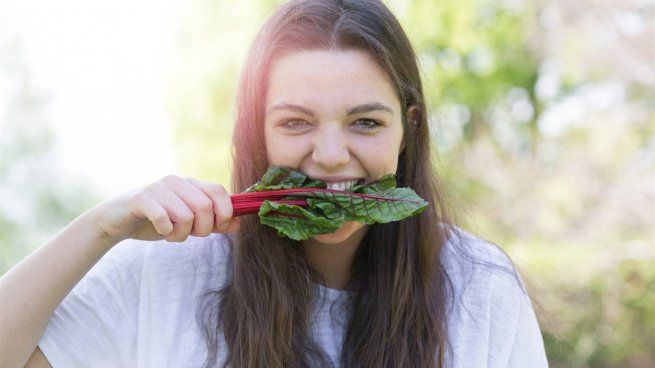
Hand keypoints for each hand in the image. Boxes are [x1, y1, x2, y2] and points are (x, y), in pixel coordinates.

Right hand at [91, 175, 239, 242]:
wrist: (118, 221)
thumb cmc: (157, 221)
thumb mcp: (189, 223)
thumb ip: (214, 223)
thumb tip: (238, 223)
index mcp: (191, 184)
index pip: (219, 191)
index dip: (225, 212)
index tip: (219, 227)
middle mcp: (176, 181)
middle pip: (205, 206)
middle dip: (203, 229)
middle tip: (191, 235)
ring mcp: (158, 188)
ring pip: (186, 215)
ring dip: (182, 234)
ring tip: (172, 235)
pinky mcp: (141, 198)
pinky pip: (163, 217)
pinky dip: (166, 231)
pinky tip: (160, 231)